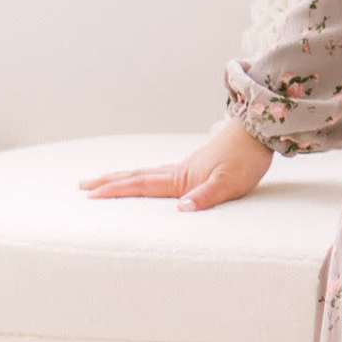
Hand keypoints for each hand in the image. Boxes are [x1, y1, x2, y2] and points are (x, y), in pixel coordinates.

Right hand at [81, 118, 275, 210]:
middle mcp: (177, 171)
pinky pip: (159, 173)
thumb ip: (206, 196)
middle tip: (83, 185)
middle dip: (109, 182)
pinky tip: (147, 179)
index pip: (141, 185)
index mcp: (181, 177)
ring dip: (123, 177)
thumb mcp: (230, 182)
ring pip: (146, 173)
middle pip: (136, 176)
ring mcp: (185, 167)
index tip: (91, 195)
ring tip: (105, 181)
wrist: (258, 132)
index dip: (115, 190)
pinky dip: (143, 176)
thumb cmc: (246, 158)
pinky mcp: (195, 165)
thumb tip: (181, 210)